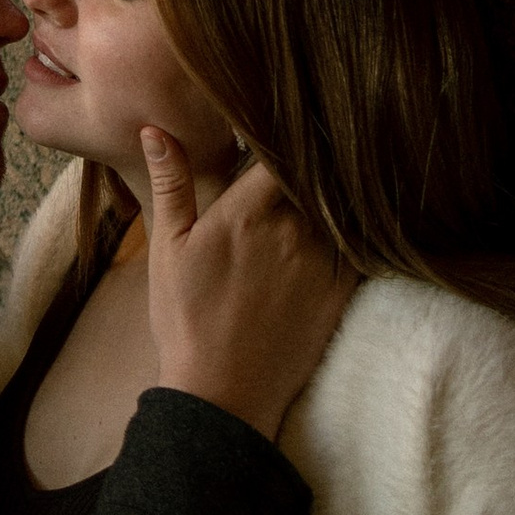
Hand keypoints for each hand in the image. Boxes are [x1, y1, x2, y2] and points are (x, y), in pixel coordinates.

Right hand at [141, 128, 354, 443]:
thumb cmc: (186, 319)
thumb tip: (156, 129)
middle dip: (309, 160)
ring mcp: (322, 263)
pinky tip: (350, 220)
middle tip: (309, 140)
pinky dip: (355, 227)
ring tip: (333, 173)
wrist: (223, 394)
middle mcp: (291, 231)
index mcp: (246, 214)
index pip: (279, 151)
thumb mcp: (168, 249)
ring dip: (332, 192)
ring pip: (338, 206)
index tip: (282, 121)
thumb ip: (171, 184)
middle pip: (313, 175)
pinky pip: (359, 244)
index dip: (284, 133)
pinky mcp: (341, 292)